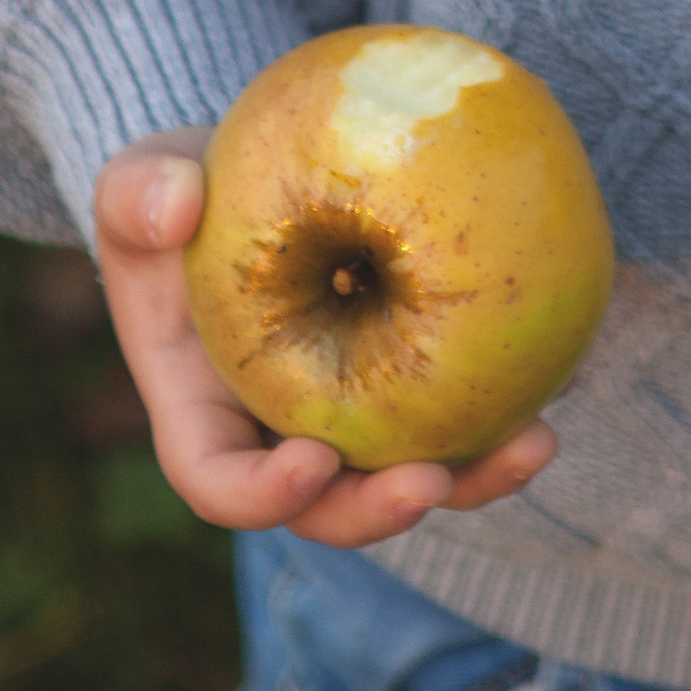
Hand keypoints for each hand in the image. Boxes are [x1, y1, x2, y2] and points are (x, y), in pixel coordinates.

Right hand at [90, 128, 557, 546]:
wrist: (248, 184)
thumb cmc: (182, 191)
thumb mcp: (140, 180)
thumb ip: (138, 191)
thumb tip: (173, 205)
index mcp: (203, 413)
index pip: (220, 483)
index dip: (263, 495)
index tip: (312, 461)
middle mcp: (277, 437)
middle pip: (329, 509)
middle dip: (381, 510)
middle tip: (432, 479)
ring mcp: (347, 421)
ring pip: (407, 478)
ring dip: (469, 480)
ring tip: (532, 443)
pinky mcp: (406, 387)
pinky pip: (452, 421)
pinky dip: (498, 418)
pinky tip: (551, 395)